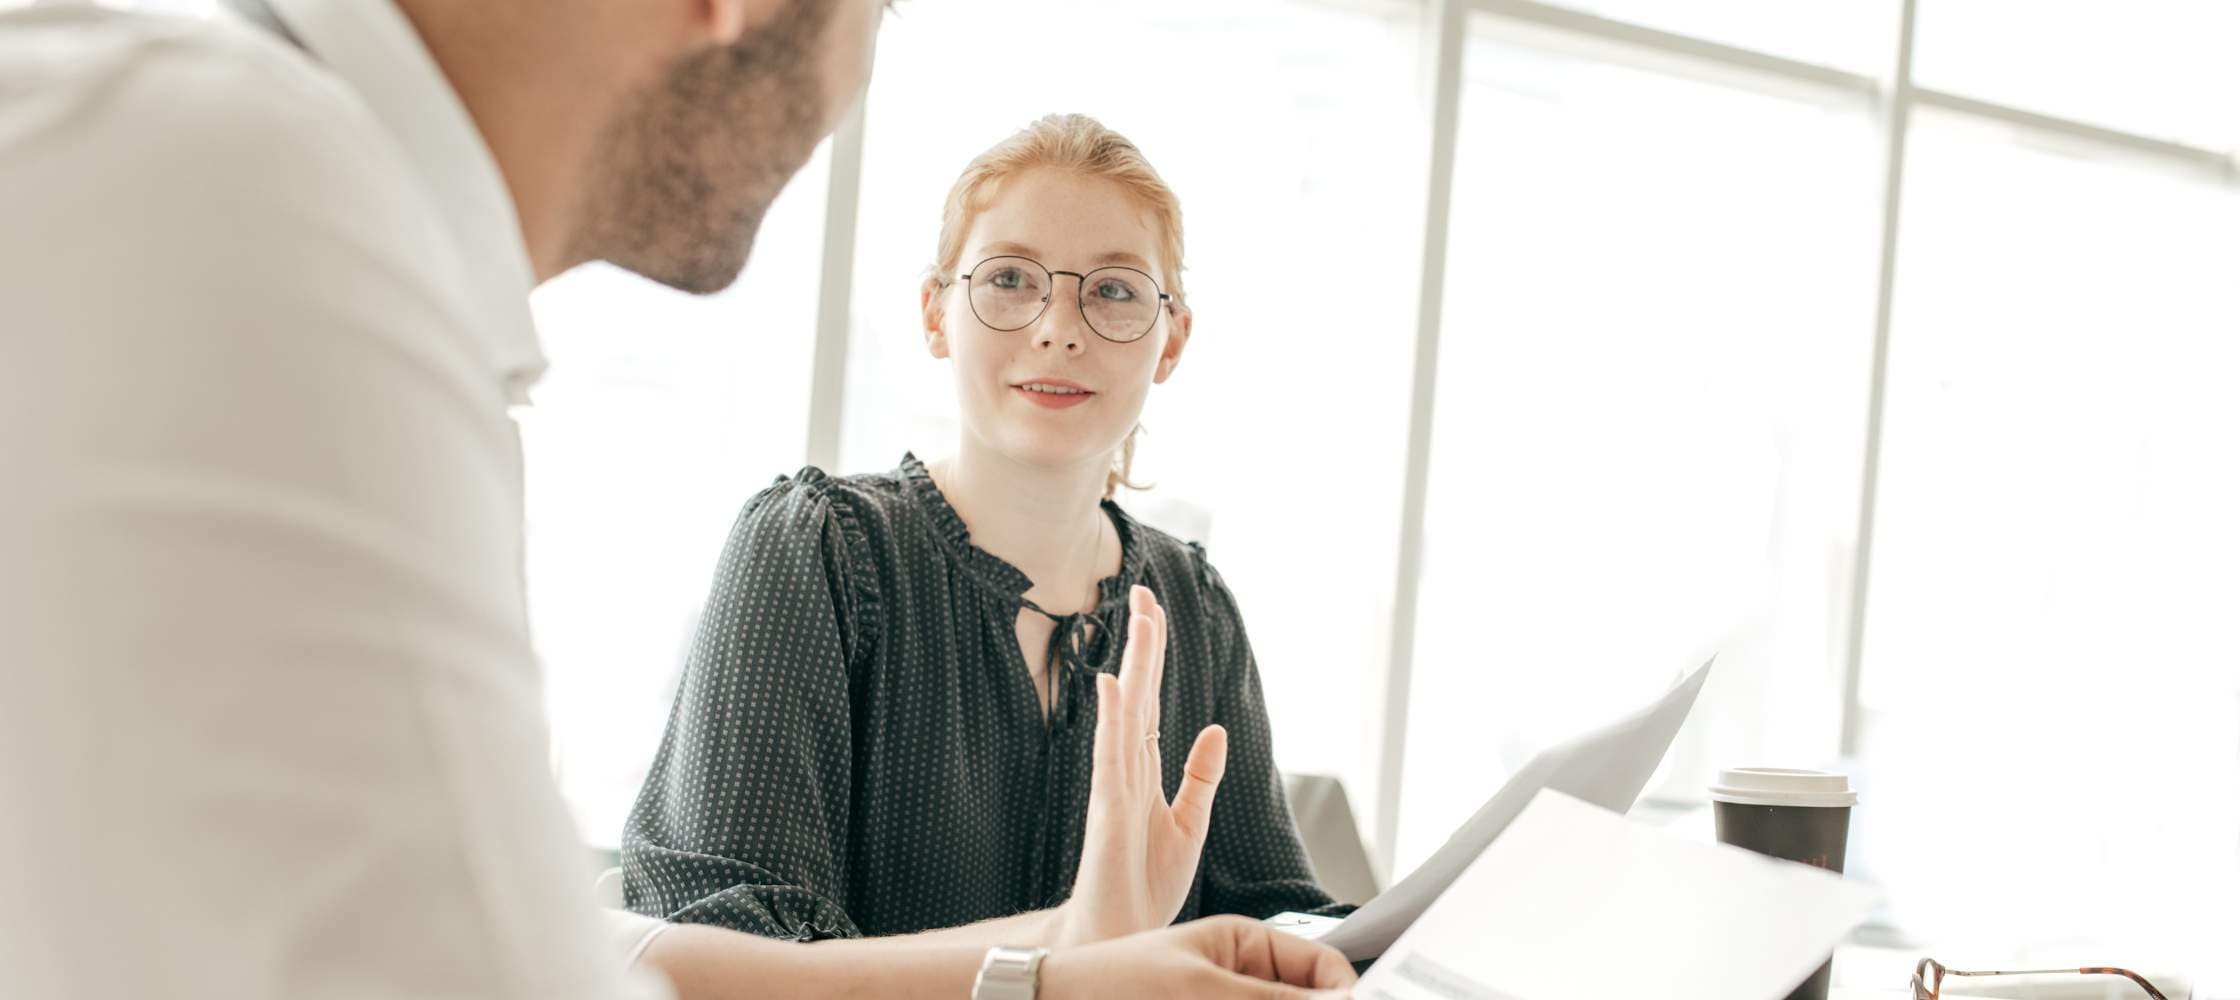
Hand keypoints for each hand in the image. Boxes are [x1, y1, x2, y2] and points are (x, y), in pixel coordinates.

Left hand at [1039, 916, 1355, 999]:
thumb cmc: (1110, 985)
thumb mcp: (1202, 987)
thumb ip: (1274, 998)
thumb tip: (1341, 999)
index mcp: (1244, 942)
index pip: (1322, 967)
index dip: (1345, 990)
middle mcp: (1239, 976)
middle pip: (1304, 995)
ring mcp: (1223, 998)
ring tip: (1250, 999)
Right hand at [1055, 585, 1228, 945]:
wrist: (1123, 934)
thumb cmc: (1146, 885)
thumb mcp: (1189, 825)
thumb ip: (1200, 777)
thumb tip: (1214, 729)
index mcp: (1143, 770)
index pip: (1149, 700)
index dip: (1152, 657)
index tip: (1152, 613)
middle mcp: (1125, 768)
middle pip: (1136, 693)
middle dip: (1142, 643)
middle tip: (1143, 593)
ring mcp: (1114, 785)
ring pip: (1125, 711)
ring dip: (1133, 664)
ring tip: (1138, 618)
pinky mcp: (1109, 809)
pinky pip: (1111, 755)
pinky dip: (1111, 719)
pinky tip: (1113, 684)